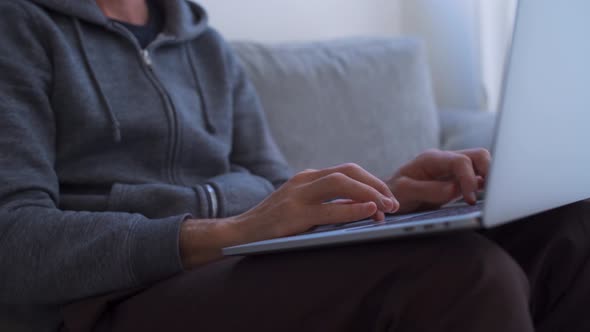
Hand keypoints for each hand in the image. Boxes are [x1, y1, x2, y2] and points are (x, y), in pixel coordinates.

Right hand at [180, 163, 398, 267]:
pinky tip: (369, 212)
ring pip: (342, 182)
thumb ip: (325, 202)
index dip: (372, 182)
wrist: (238, 233)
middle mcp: (304, 180)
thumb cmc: (273, 224)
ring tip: (387, 207)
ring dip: (370, 193)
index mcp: (308, 178)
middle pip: (349, 171)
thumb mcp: (301, 206)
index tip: (388, 197)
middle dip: (376, 185)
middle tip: (395, 203)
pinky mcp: (293, 214)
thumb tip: (362, 207)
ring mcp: (297, 195)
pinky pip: (329, 208)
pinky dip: (353, 208)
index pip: (347, 171)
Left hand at [387, 148, 490, 213]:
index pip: (460, 161)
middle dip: (488, 172)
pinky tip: (483, 200)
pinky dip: (484, 186)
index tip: (470, 199)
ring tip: (487, 198)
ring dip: (488, 179)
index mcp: (431, 159)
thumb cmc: (393, 192)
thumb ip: (429, 190)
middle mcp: (445, 160)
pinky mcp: (457, 181)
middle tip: (488, 195)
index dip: (469, 179)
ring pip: (481, 165)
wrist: (387, 195)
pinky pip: (477, 178)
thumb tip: (455, 190)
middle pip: (478, 156)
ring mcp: (452, 170)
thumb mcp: (405, 192)